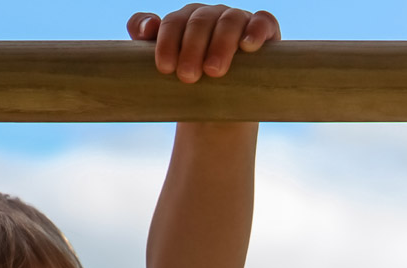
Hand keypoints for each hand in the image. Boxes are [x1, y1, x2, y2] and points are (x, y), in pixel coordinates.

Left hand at [127, 5, 280, 83]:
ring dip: (220, 44)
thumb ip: (143, 49)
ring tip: (213, 71)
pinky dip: (256, 29)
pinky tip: (248, 45)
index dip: (167, 41)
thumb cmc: (185, 90)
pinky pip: (262, 21)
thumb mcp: (162, 75)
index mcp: (183, 22)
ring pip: (228, 21)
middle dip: (191, 48)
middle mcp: (209, 17)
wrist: (218, 112)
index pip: (172, 23)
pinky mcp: (263, 32)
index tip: (164, 68)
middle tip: (187, 76)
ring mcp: (237, 21)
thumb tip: (145, 29)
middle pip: (199, 22)